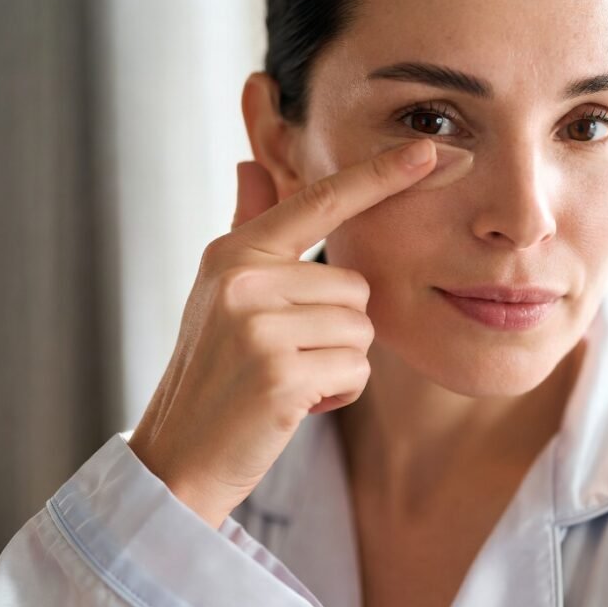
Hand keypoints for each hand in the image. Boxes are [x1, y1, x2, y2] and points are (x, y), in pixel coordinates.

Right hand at [127, 138, 436, 529]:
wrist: (179, 455)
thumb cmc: (215, 372)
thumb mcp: (221, 292)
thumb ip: (247, 227)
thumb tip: (250, 164)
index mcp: (234, 254)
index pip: (320, 202)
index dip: (378, 175)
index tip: (427, 151)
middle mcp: (244, 280)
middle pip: (357, 287)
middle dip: (339, 330)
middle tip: (288, 358)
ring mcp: (258, 327)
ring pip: (362, 330)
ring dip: (339, 364)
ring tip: (288, 380)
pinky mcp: (279, 374)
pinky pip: (357, 370)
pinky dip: (338, 394)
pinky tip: (296, 405)